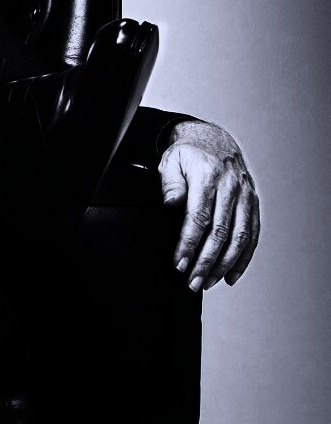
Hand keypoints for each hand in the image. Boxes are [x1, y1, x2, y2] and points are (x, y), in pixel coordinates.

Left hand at [158, 119, 258, 290]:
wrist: (213, 141)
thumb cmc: (188, 155)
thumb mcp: (170, 161)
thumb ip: (170, 183)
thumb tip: (171, 204)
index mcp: (209, 177)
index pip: (199, 217)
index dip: (189, 243)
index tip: (179, 264)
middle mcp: (232, 188)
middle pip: (221, 232)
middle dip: (206, 261)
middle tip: (192, 282)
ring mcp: (246, 196)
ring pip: (240, 237)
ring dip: (224, 264)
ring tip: (208, 282)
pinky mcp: (253, 204)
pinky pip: (252, 234)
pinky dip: (243, 257)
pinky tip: (230, 275)